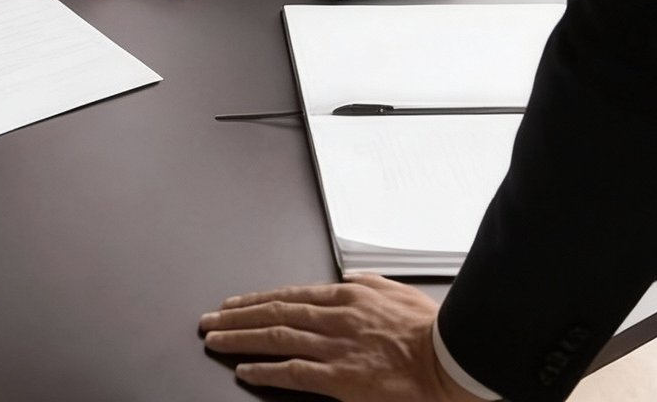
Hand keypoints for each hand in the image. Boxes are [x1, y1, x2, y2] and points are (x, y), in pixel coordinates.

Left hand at [198, 274, 475, 398]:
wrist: (448, 358)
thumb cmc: (427, 328)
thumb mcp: (393, 289)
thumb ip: (365, 282)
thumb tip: (346, 278)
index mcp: (344, 295)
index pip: (287, 295)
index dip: (255, 300)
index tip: (233, 304)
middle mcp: (332, 317)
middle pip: (272, 313)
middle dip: (236, 316)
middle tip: (209, 321)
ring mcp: (334, 346)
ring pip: (274, 337)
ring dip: (239, 338)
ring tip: (215, 341)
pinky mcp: (340, 377)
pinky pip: (293, 371)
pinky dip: (265, 369)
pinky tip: (244, 370)